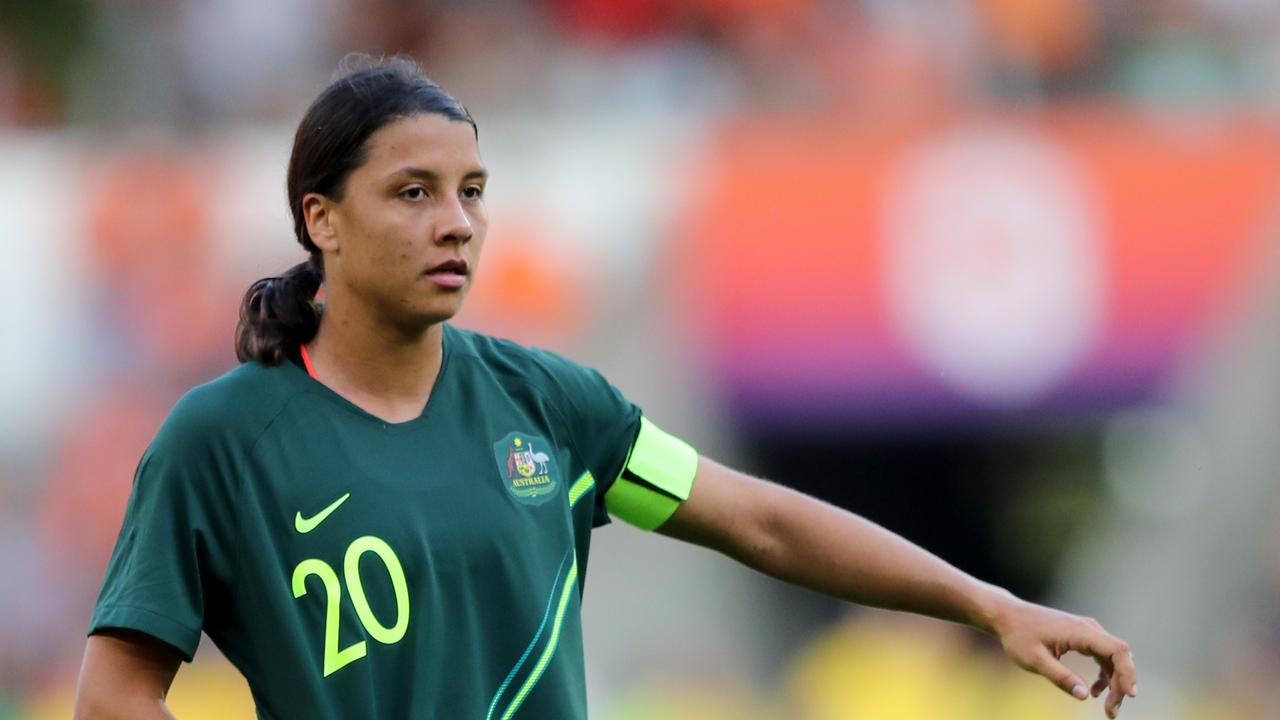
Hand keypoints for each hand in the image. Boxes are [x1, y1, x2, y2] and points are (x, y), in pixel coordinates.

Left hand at [990, 598, 1137, 717]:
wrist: (1007, 616)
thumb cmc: (1018, 636)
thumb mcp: (1035, 660)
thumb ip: (1060, 677)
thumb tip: (1084, 696)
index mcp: (1080, 631)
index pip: (1118, 650)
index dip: (1128, 672)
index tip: (1130, 695)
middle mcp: (1088, 628)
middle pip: (1119, 657)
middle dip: (1121, 685)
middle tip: (1111, 711)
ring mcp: (1086, 631)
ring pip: (1113, 658)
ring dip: (1114, 682)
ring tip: (1107, 708)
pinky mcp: (1082, 636)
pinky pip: (1102, 656)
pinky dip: (1104, 674)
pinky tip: (1094, 691)